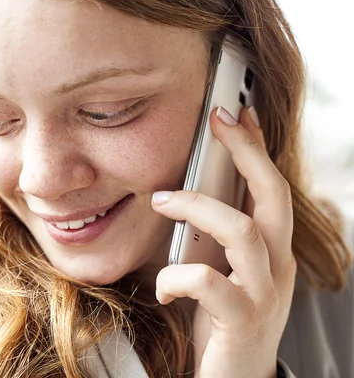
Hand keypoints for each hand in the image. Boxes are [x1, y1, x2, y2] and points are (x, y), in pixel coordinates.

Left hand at [152, 106, 296, 377]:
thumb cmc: (221, 324)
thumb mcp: (222, 272)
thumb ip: (213, 239)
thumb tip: (186, 197)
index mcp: (271, 253)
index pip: (271, 188)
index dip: (257, 148)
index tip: (238, 112)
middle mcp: (276, 268)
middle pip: (273, 197)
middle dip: (247, 153)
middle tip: (219, 121)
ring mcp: (263, 293)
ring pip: (244, 232)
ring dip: (198, 208)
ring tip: (161, 200)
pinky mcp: (242, 320)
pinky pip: (209, 283)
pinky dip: (178, 277)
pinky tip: (163, 286)